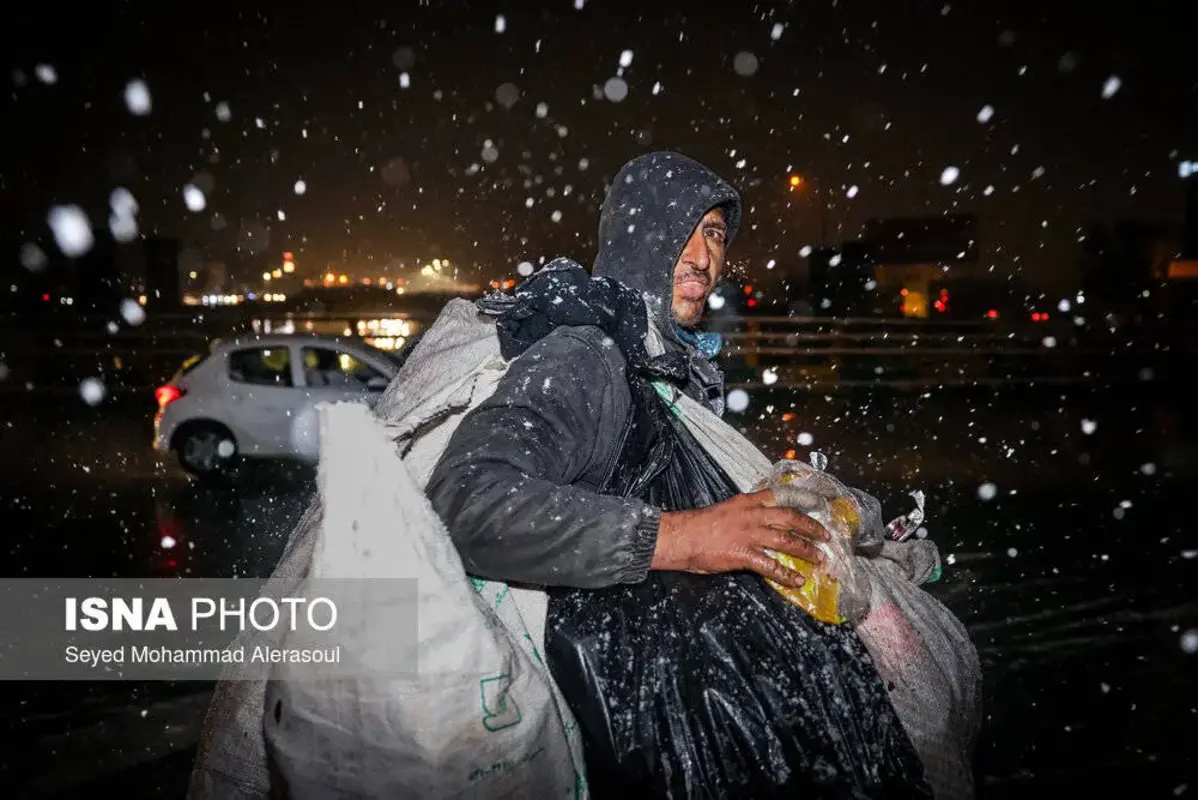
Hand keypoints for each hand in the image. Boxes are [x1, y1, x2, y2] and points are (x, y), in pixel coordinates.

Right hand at [650, 489, 828, 588]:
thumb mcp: (727, 510)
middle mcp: (752, 515)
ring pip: (785, 541)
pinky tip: (797, 580)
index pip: (781, 496)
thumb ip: (745, 513)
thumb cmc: (699, 525)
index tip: (818, 503)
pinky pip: (771, 565)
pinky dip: (786, 574)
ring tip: (818, 558)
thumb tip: (762, 520)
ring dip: (805, 550)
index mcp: (748, 501)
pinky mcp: (743, 554)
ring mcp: (749, 534)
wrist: (681, 536)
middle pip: (790, 518)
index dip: (802, 500)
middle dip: (811, 527)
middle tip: (825, 536)